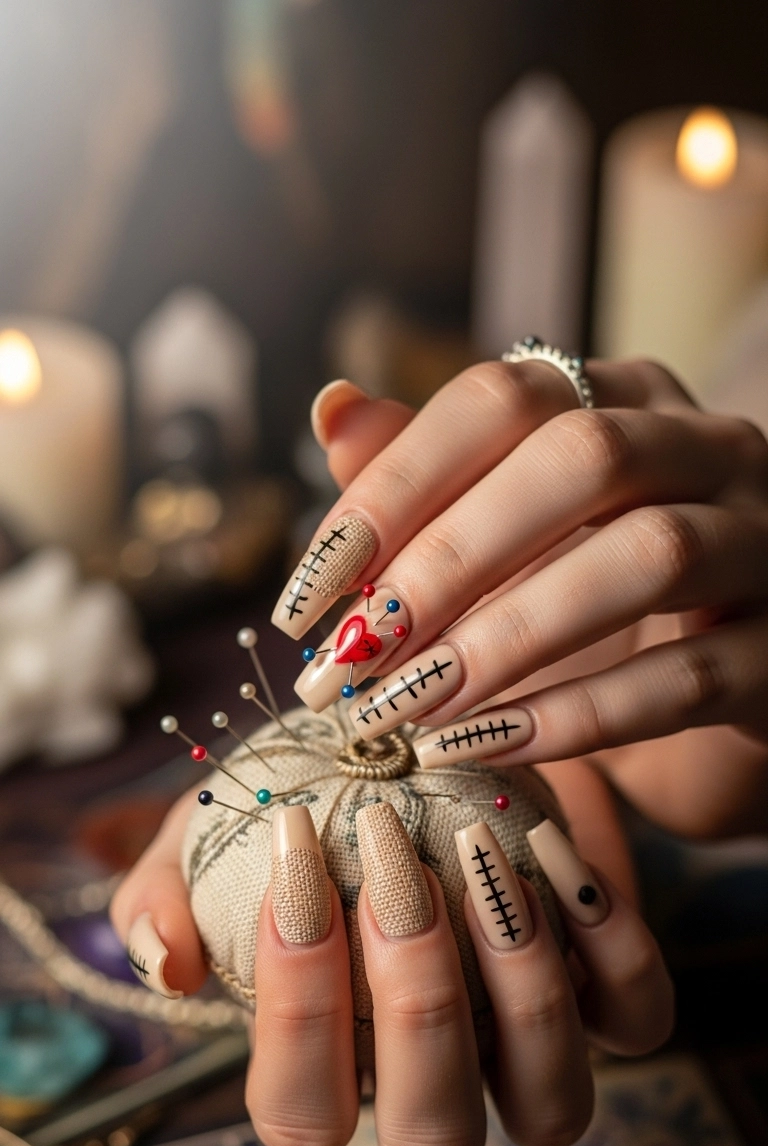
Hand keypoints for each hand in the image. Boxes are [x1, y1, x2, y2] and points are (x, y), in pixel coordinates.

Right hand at [110, 777, 672, 1145]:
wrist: (403, 758)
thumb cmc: (296, 815)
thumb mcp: (202, 845)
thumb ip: (160, 904)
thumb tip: (169, 963)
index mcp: (326, 1071)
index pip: (303, 1113)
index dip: (297, 1009)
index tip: (294, 861)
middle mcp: (432, 1086)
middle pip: (434, 1137)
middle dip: (415, 999)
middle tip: (389, 852)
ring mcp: (528, 1056)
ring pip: (549, 1105)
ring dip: (518, 983)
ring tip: (481, 847)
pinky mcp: (610, 999)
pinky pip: (637, 1017)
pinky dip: (611, 945)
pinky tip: (554, 850)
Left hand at [277, 361, 767, 835]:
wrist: (726, 703)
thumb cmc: (600, 610)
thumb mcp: (511, 540)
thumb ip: (430, 478)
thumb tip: (332, 410)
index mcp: (628, 398)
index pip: (503, 398)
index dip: (396, 484)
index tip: (308, 589)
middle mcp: (710, 450)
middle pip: (584, 459)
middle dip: (450, 558)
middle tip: (353, 653)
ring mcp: (767, 546)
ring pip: (650, 559)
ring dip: (507, 638)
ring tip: (405, 708)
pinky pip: (688, 678)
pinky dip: (576, 716)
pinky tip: (484, 747)